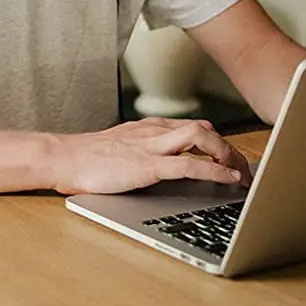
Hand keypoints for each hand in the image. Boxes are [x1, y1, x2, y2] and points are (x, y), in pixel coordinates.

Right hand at [51, 117, 252, 194]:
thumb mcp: (120, 147)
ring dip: (227, 155)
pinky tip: (229, 179)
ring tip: (242, 173)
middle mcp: (153, 132)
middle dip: (227, 148)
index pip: (191, 127)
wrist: (63, 158)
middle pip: (203, 130)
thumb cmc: (86, 158)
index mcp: (146, 128)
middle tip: (242, 167)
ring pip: (202, 139)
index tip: (228, 154)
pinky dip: (214, 170)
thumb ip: (142, 148)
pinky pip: (189, 164)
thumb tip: (162, 160)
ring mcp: (151, 147)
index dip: (215, 140)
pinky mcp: (148, 165)